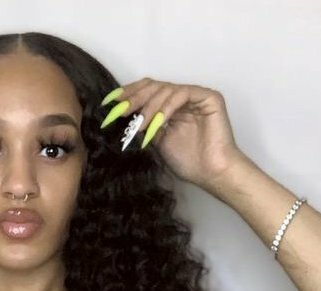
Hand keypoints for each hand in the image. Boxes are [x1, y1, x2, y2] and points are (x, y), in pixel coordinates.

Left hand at [99, 78, 245, 187]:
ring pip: (166, 89)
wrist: (211, 173)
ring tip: (139, 125)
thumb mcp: (157, 142)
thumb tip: (121, 117)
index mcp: (169, 106)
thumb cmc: (188, 162)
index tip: (109, 103)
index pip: (146, 91)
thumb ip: (144, 126)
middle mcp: (181, 98)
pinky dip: (167, 107)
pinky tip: (157, 122)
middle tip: (120, 111)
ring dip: (149, 107)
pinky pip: (182, 94)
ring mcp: (195, 96)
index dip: (128, 94)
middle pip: (154, 86)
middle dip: (134, 98)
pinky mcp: (209, 97)